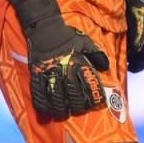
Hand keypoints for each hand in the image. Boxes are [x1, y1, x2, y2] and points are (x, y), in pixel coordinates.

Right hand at [10, 0, 109, 118]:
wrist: (45, 27)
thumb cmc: (67, 35)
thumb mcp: (85, 42)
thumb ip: (97, 55)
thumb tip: (106, 68)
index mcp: (77, 62)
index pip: (88, 84)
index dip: (94, 97)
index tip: (96, 104)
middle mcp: (64, 69)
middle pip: (73, 95)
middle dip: (78, 106)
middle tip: (79, 111)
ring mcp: (49, 73)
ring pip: (56, 98)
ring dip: (60, 109)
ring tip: (63, 114)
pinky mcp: (37, 74)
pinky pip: (38, 93)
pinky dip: (42, 104)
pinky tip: (46, 110)